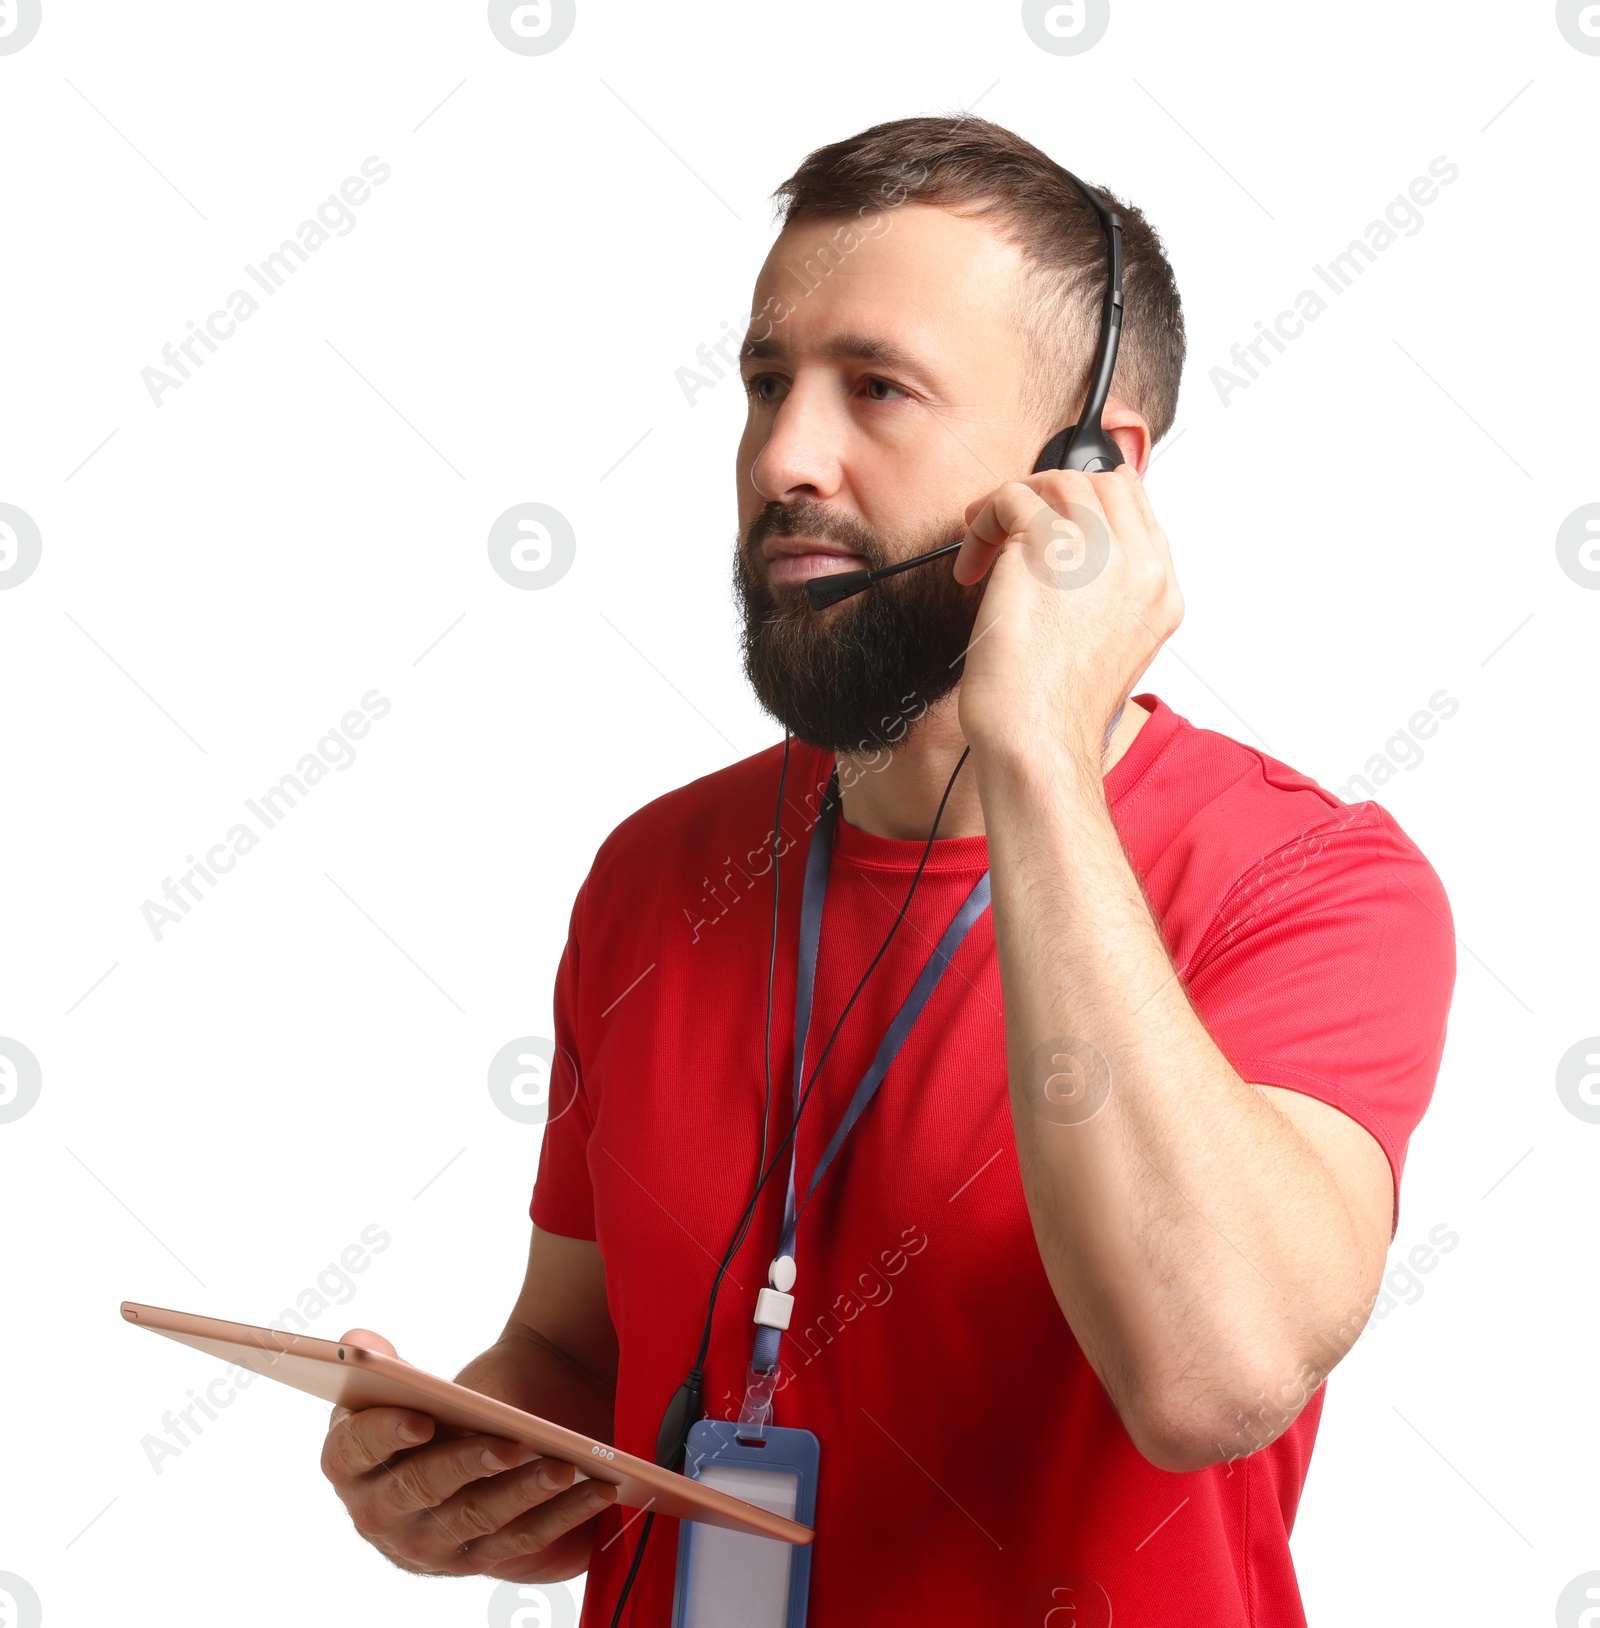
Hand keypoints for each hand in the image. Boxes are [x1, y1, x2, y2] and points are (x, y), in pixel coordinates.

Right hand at [320, 1328, 617, 1582]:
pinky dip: (562, 1516)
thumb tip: (361, 1340)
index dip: (382, 1435)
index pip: (351, 1450)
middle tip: (511, 1443)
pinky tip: (595, 1489)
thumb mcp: (405, 1386)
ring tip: (564, 1466)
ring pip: (476, 1518)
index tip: (422, 1419)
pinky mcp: (474, 1560)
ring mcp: (426, 1543)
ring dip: (524, 1492)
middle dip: (466, 1464)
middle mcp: (380, 1511)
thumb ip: (382, 1365)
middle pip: (418, 1488)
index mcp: (351, 1463)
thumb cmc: (436, 1407)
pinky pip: (520, 1541)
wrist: (475, 1442)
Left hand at [951, 465, 1181, 773]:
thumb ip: (1103, 599)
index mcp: (1161, 593)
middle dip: (1050, 494)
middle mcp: (1141, 567)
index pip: (1137, 510)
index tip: (1052, 512)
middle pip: (1102, 484)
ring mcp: (1101, 552)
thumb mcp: (1104, 650)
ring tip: (984, 540)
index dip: (1088, 503)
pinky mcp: (1049, 546)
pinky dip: (982, 522)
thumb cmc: (1055, 711)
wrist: (1038, 739)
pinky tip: (971, 564)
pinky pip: (1011, 498)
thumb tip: (1065, 568)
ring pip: (1059, 482)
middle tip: (1011, 524)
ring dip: (1014, 504)